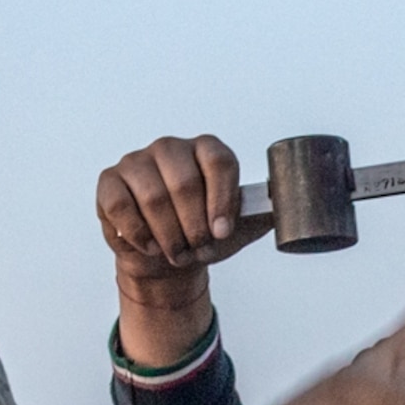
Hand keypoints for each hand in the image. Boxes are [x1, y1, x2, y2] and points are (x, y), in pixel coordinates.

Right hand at [100, 134, 264, 372]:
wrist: (168, 256)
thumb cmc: (206, 234)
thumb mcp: (241, 226)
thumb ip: (263, 213)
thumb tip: (294, 208)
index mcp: (206, 151)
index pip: (218, 160)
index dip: (221, 198)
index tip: (222, 232)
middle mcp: (171, 148)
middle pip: (184, 181)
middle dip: (194, 225)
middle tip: (199, 249)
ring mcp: (137, 162)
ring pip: (152, 195)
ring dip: (168, 235)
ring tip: (178, 253)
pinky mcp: (110, 181)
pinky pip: (121, 206)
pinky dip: (138, 233)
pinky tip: (151, 246)